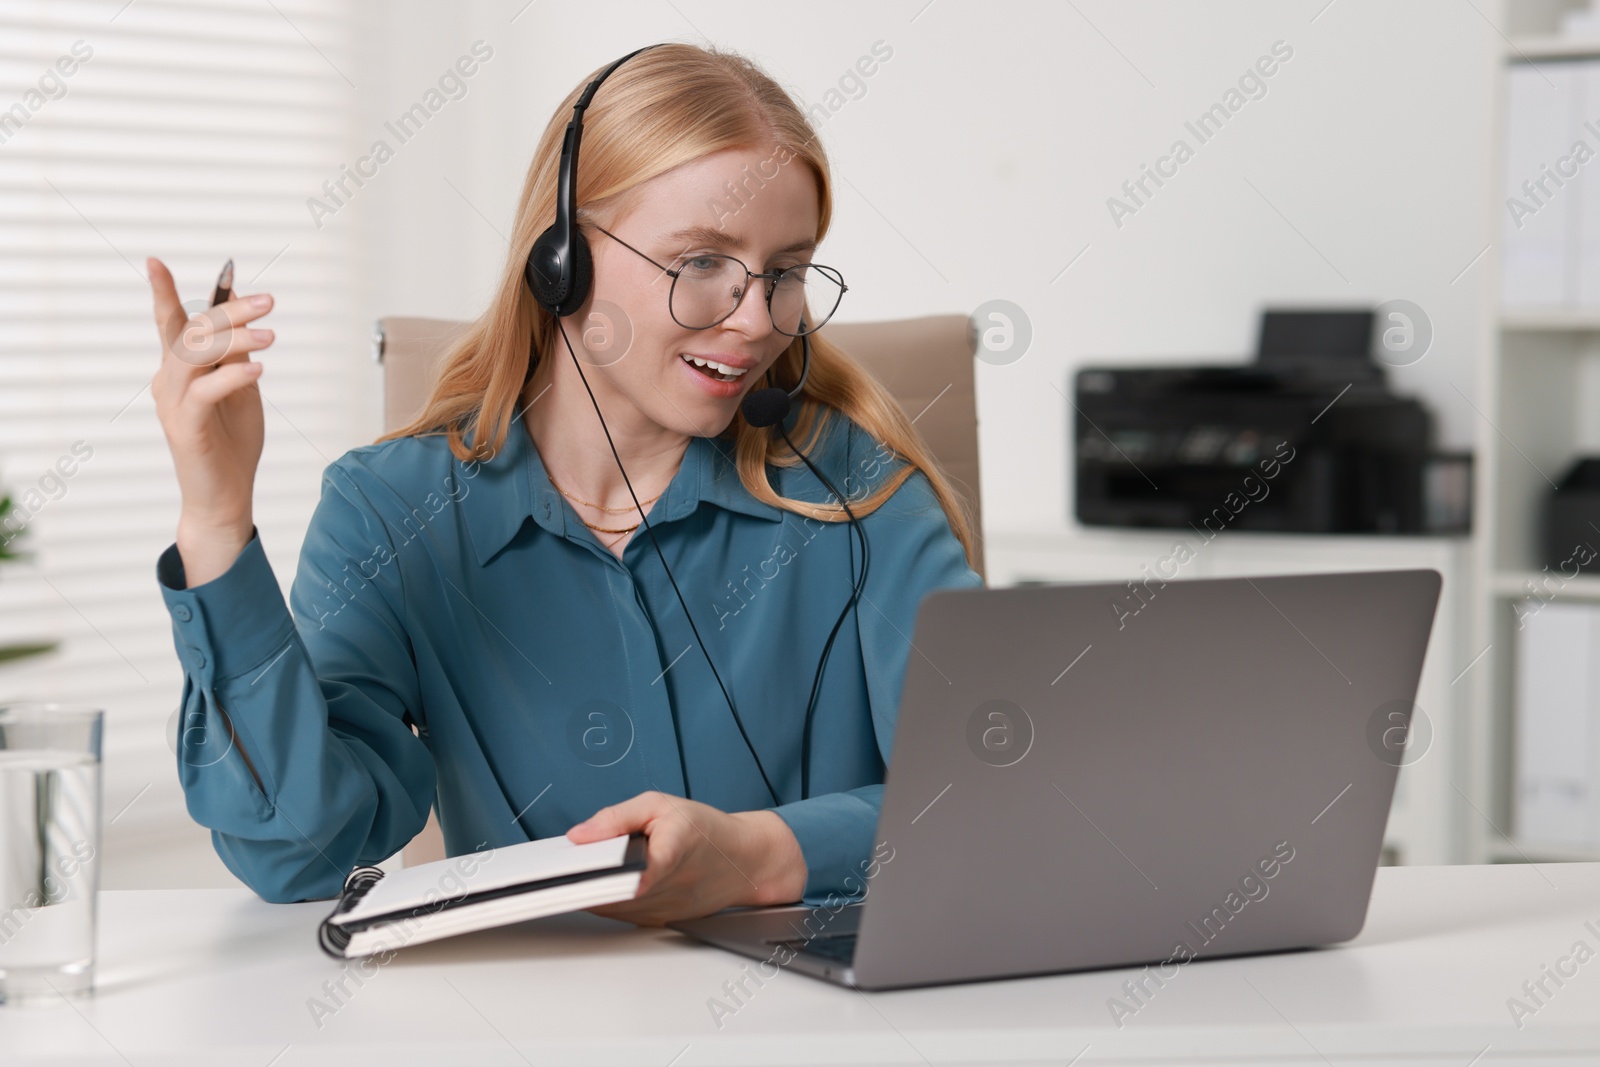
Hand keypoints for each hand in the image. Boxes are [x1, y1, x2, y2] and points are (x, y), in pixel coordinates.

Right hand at [147, 257, 273, 584]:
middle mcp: (168, 381)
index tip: (159, 261)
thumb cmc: (232, 443)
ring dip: (236, 340)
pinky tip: (258, 370)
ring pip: (197, 356)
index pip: (171, 323)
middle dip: (229, 311)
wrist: (223, 497)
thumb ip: (236, 354)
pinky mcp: (187, 427)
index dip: (165, 292)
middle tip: (269, 300)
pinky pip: (206, 392)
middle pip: (191, 332)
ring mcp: (173, 404)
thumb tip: (240, 311)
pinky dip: (232, 377)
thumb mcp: (241, 390)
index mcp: (178, 369)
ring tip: (272, 335)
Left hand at [565, 791, 805, 925]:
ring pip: (607, 908)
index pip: (621, 876)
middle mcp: (663, 892)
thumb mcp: (660, 805)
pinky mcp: (656, 921)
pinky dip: (602, 899)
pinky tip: (592, 882)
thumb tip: (578, 835)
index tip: (561, 870)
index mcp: (666, 858)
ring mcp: (659, 912)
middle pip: (605, 894)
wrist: (744, 861)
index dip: (589, 876)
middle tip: (551, 867)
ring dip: (585, 892)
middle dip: (576, 881)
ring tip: (565, 872)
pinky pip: (618, 913)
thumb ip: (616, 818)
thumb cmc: (705, 829)